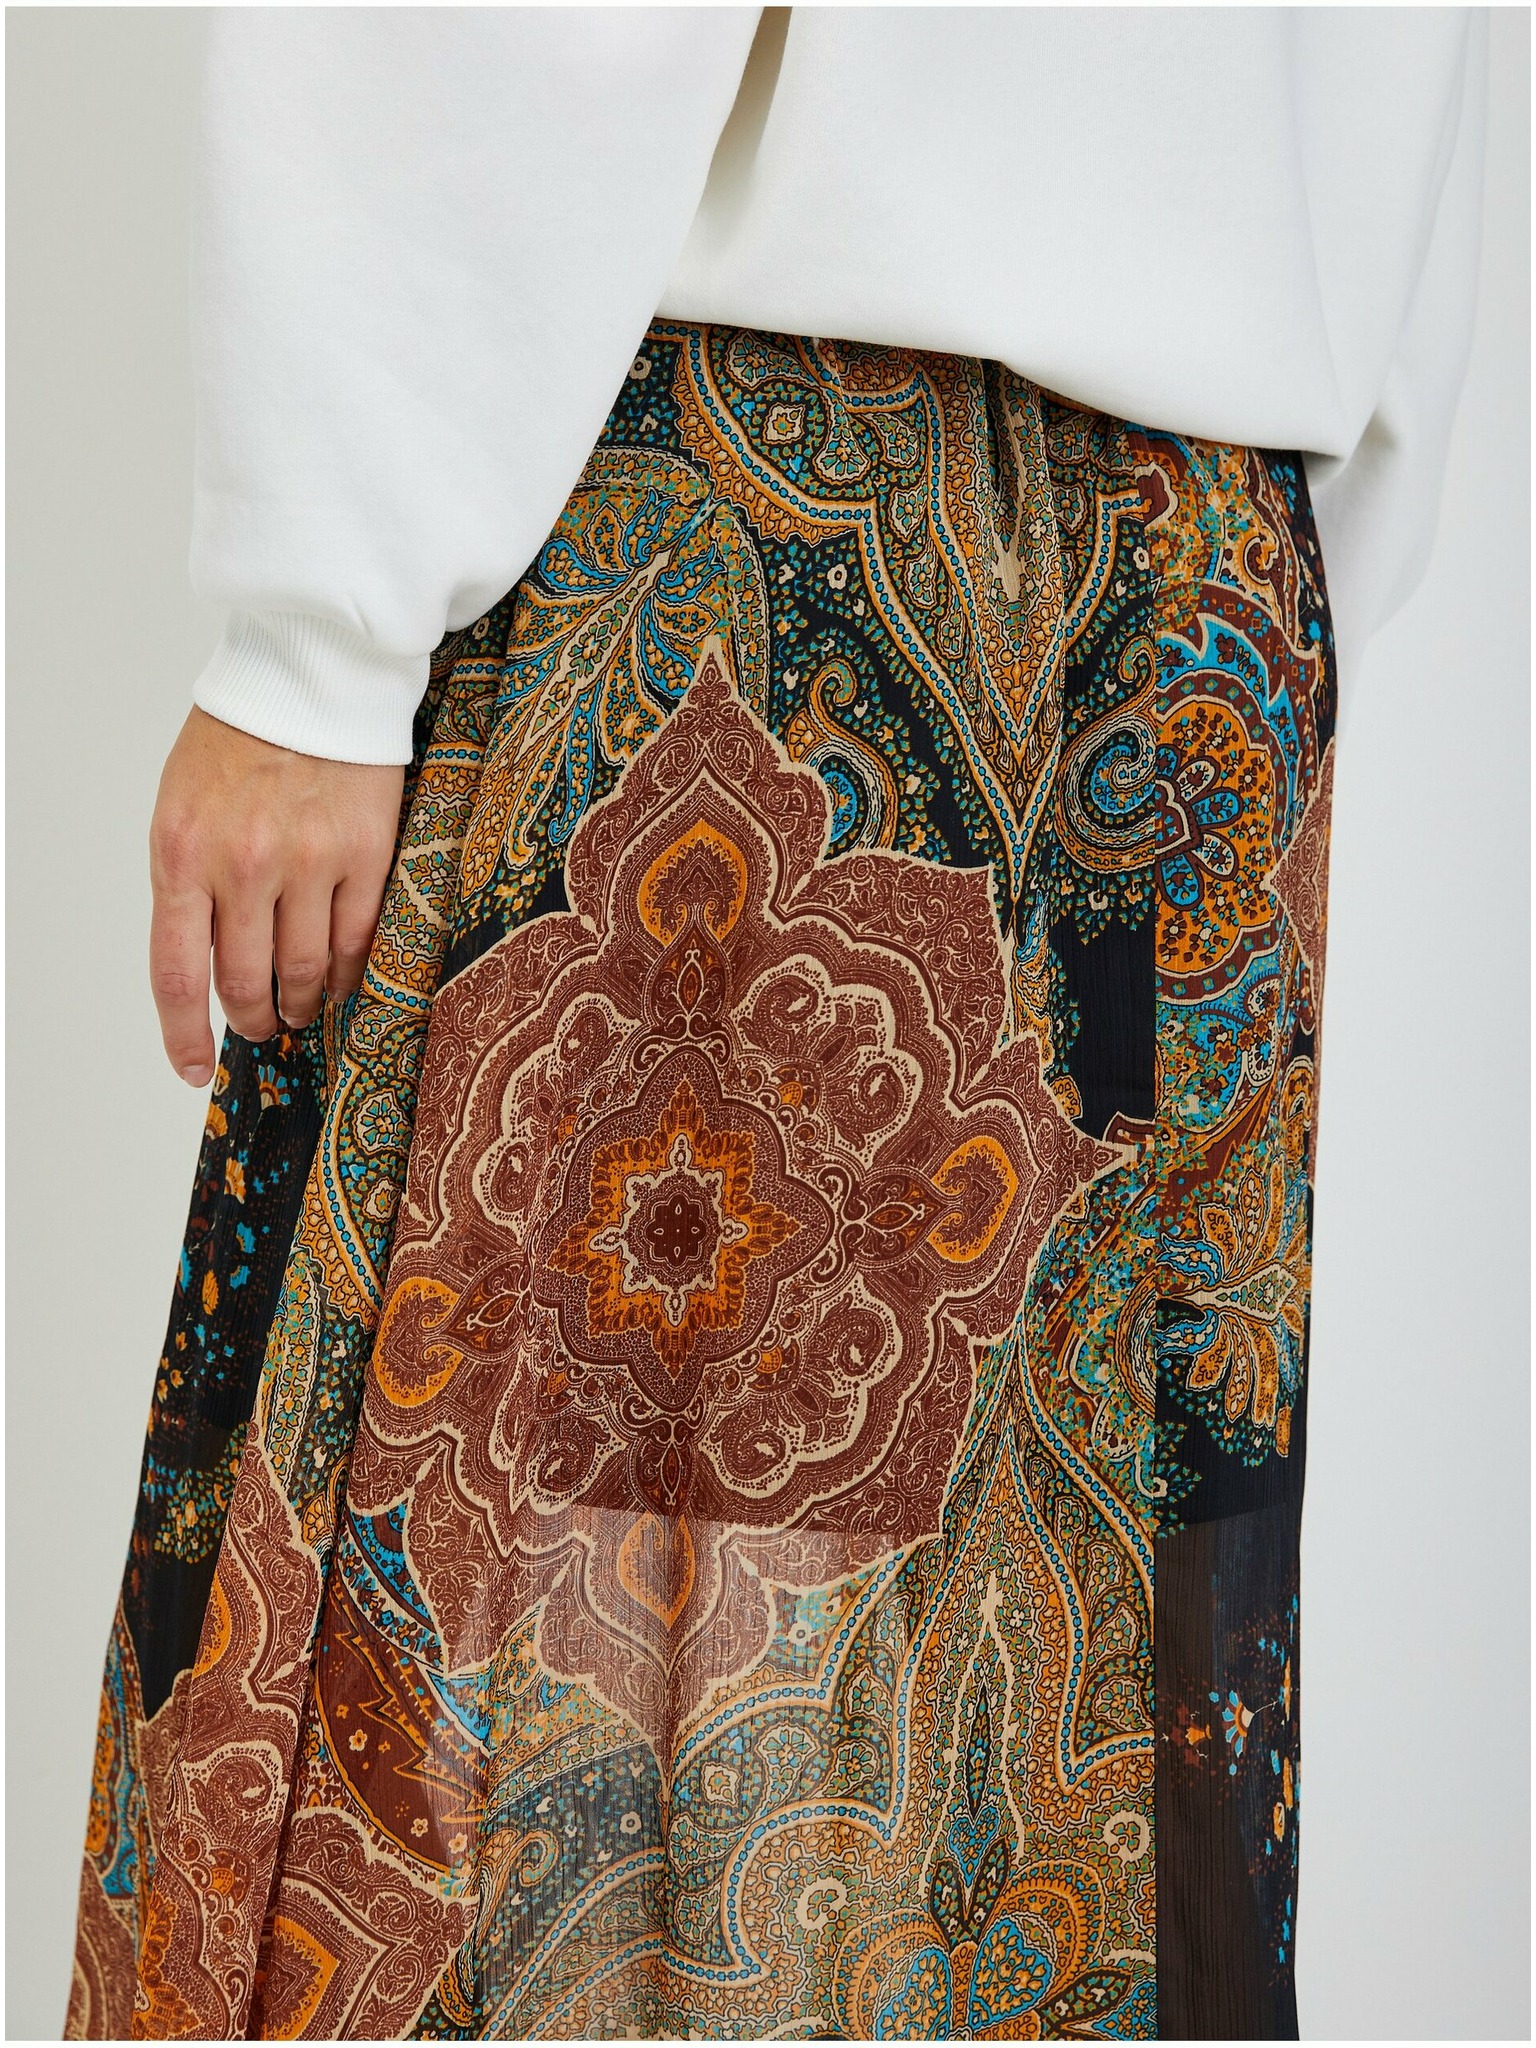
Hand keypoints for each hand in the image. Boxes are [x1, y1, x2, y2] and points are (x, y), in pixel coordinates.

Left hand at [149, 707, 403, 1084]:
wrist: (309, 679)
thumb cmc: (240, 741)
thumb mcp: (182, 810)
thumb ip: (188, 886)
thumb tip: (206, 964)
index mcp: (183, 854)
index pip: (178, 972)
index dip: (185, 1034)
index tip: (193, 1068)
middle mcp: (244, 865)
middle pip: (247, 983)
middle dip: (252, 1018)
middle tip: (260, 1025)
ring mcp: (311, 863)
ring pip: (306, 972)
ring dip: (301, 1004)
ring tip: (300, 1008)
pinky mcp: (367, 856)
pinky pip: (358, 942)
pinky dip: (346, 974)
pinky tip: (338, 980)